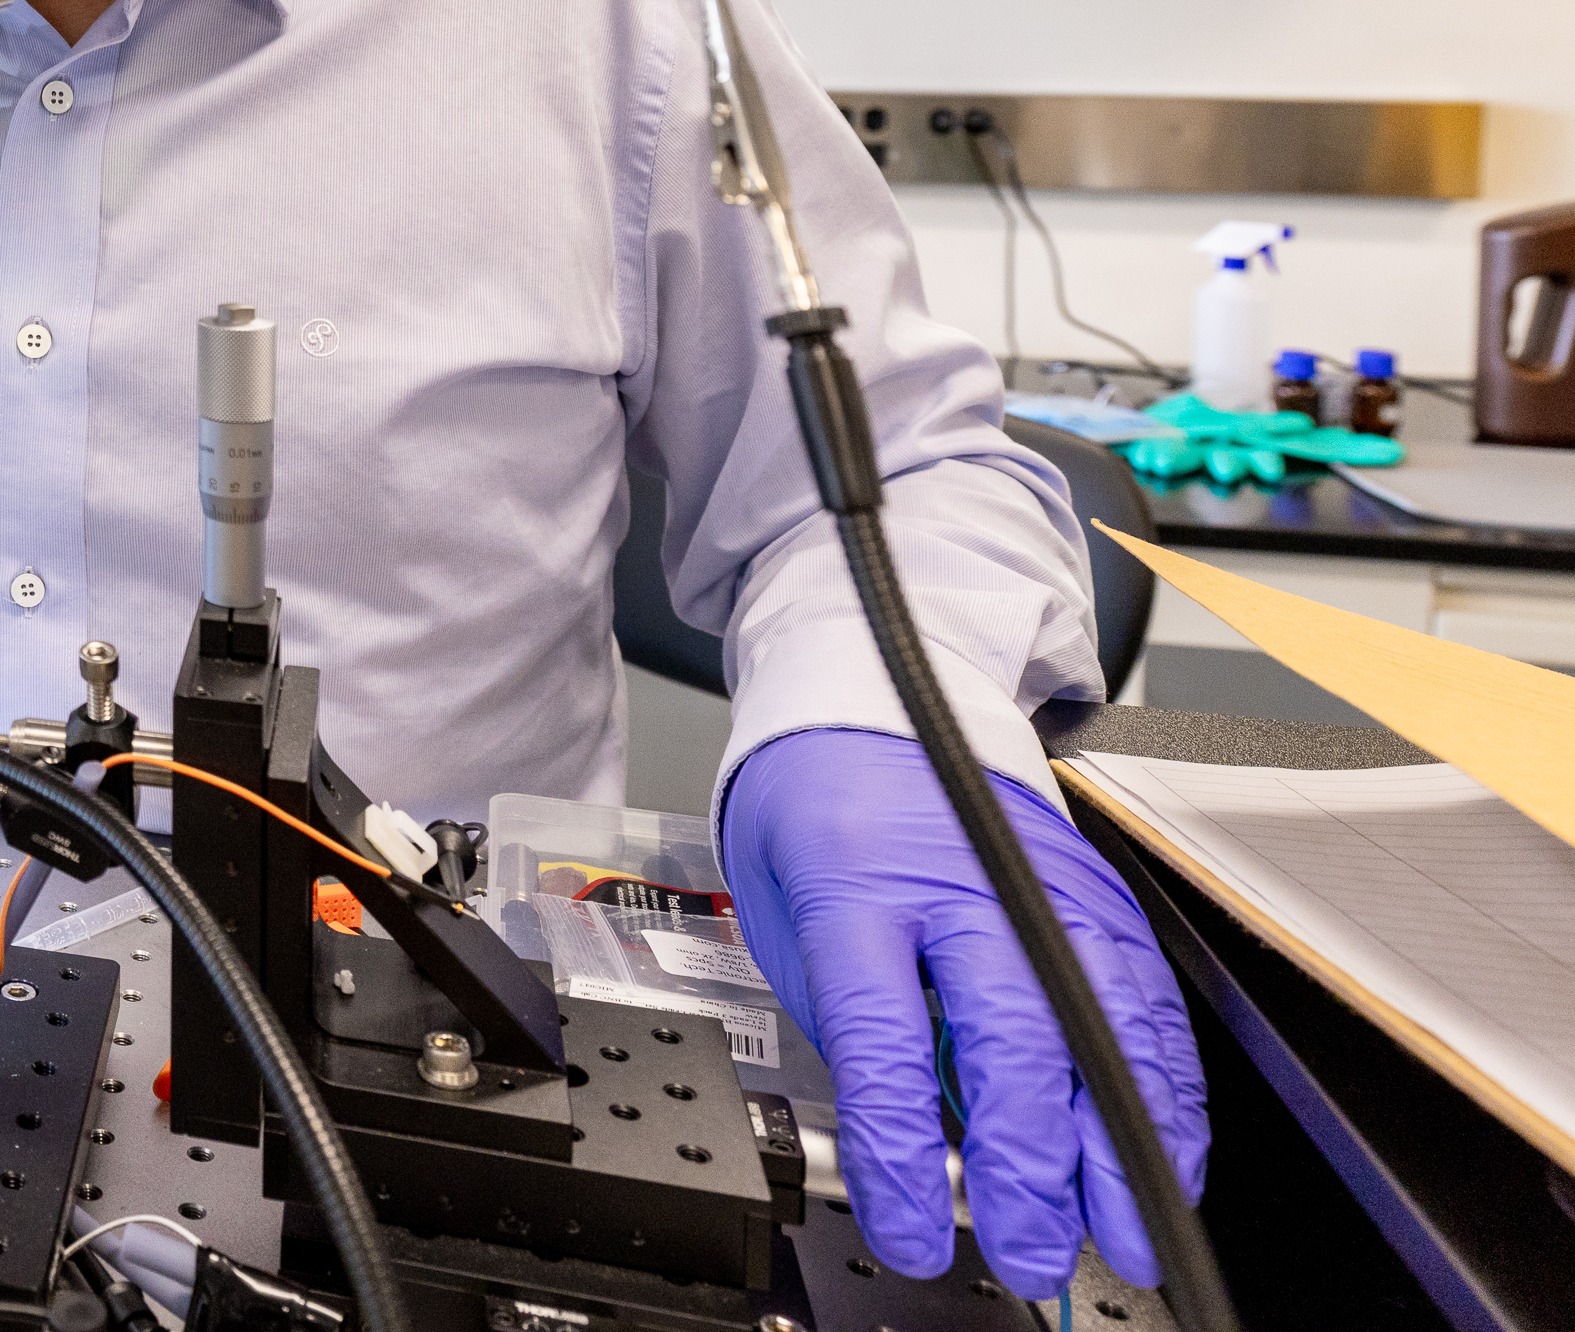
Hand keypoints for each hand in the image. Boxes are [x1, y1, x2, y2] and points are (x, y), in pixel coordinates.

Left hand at [722, 728, 1207, 1295]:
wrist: (870, 696)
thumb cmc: (815, 810)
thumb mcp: (784, 911)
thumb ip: (850, 1024)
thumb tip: (920, 1144)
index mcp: (856, 879)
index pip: (884, 1034)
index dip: (903, 1147)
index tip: (910, 1228)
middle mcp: (963, 879)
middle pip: (1012, 1034)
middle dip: (1030, 1165)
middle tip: (1030, 1253)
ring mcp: (1046, 882)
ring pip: (1105, 1024)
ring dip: (1120, 1146)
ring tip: (1122, 1234)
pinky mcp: (1102, 890)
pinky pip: (1151, 1001)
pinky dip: (1166, 1089)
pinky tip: (1164, 1156)